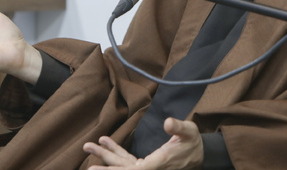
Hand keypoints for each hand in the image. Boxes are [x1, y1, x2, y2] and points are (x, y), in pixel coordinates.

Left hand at [84, 118, 202, 169]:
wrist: (199, 155)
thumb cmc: (193, 142)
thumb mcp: (189, 131)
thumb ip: (178, 127)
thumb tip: (167, 122)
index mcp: (160, 162)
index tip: (101, 166)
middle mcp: (152, 169)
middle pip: (125, 169)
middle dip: (105, 163)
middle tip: (87, 154)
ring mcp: (148, 168)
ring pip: (124, 165)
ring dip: (106, 156)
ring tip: (89, 146)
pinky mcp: (146, 165)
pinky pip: (128, 160)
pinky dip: (116, 152)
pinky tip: (106, 142)